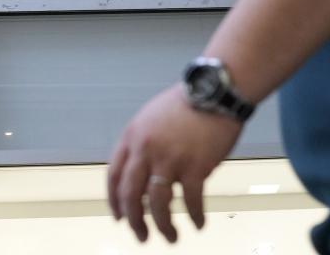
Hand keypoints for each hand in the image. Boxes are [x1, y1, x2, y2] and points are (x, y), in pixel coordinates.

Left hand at [107, 84, 242, 243]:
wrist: (215, 91)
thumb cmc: (188, 102)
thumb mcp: (152, 118)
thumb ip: (142, 144)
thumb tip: (143, 177)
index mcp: (133, 136)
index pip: (114, 176)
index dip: (115, 201)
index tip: (119, 217)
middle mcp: (147, 149)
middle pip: (131, 195)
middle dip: (134, 221)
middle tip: (140, 236)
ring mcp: (170, 158)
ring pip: (158, 204)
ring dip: (163, 226)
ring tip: (170, 237)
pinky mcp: (196, 166)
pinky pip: (191, 201)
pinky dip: (194, 216)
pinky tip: (198, 223)